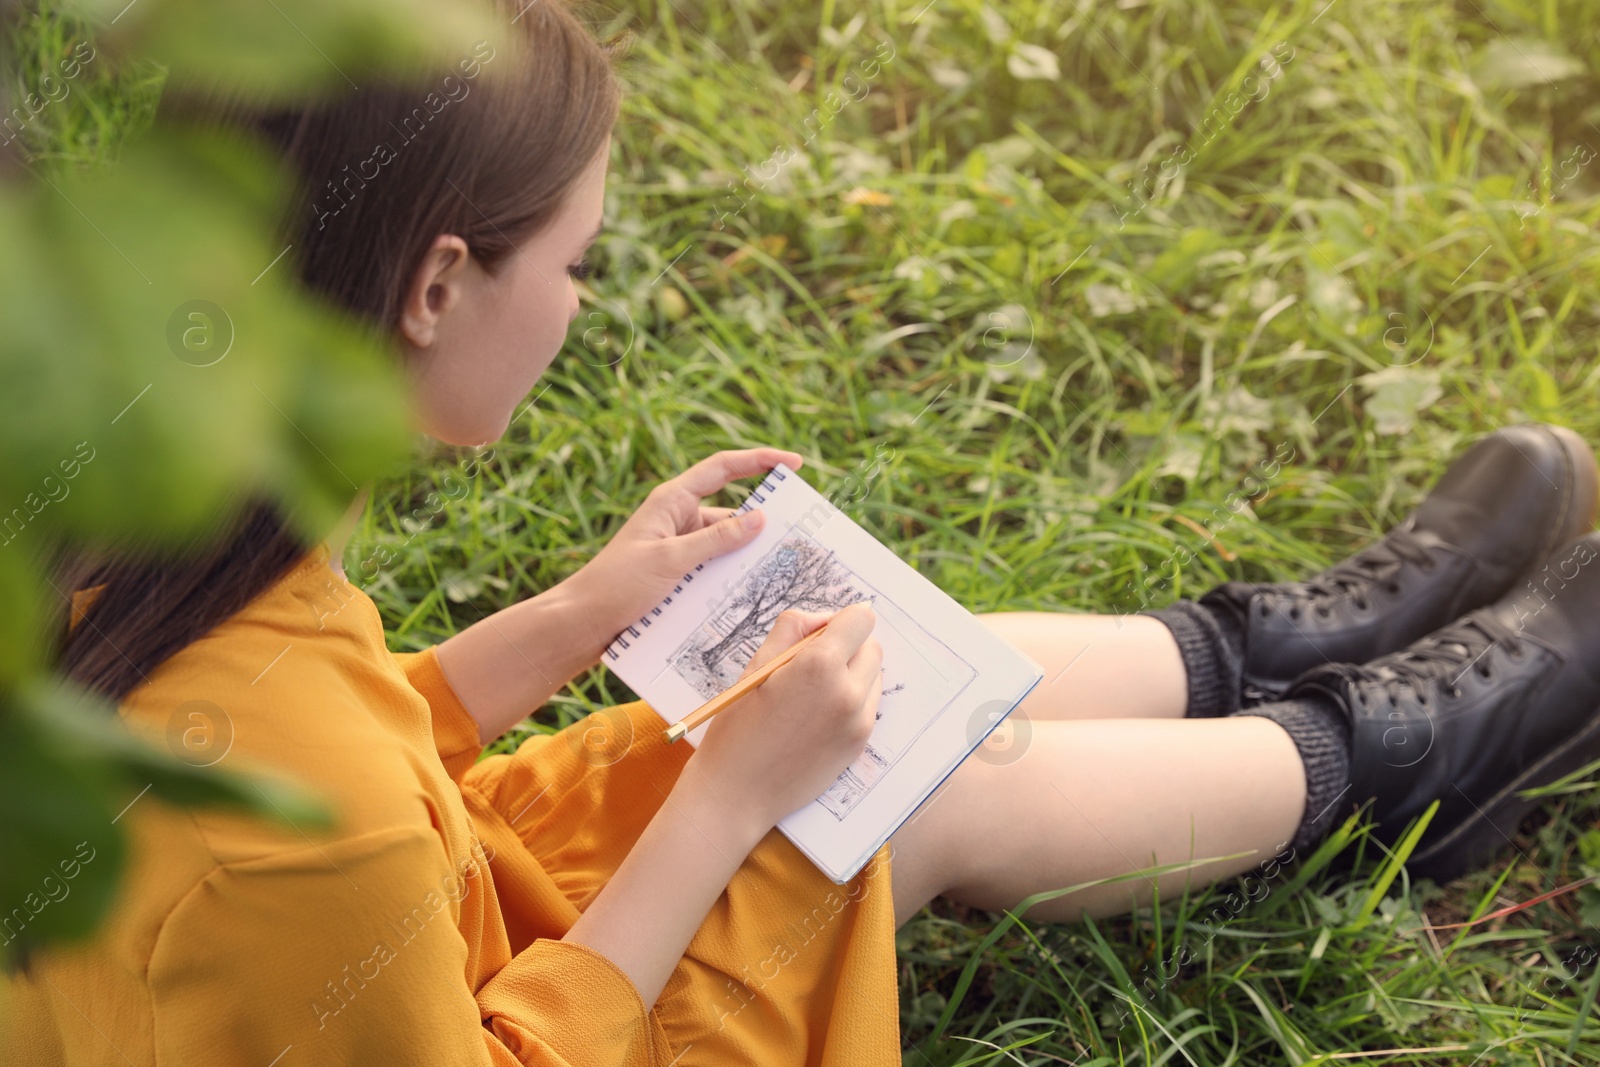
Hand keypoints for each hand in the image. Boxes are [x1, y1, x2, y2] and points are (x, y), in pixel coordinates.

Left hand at [567, 448, 803, 651]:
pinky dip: (729, 577)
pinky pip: (712, 569)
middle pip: (730, 511)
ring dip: (745, 557)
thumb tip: (760, 517)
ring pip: (724, 546)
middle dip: (762, 522)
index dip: (760, 460)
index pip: (723, 467)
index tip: (795, 463)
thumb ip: (716, 539)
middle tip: (799, 534)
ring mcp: (678, 547)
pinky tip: (749, 594)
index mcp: (672, 501)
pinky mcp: (677, 573)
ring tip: (781, 571)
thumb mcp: (671, 560)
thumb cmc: (617, 585)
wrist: (583, 623)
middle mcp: (677, 519)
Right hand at [681, 602, 883, 834]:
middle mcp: (847, 693)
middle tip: (808, 666)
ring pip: (873, 678)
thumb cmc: (737, 728)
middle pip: (872, 647)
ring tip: (810, 695)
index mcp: (819, 666)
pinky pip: (867, 707)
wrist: (736, 794)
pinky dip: (850, 702)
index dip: (840, 621)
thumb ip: (793, 629)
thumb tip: (826, 619)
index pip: (862, 619)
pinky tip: (815, 718)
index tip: (820, 635)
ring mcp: (858, 723)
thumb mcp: (756, 665)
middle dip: (848, 647)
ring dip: (852, 675)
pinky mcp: (859, 745)